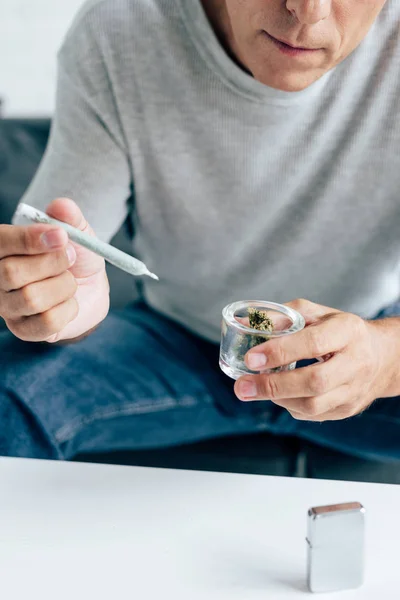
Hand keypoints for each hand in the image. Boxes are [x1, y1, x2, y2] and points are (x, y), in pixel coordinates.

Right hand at [0, 198, 109, 342]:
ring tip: (69, 281)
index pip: (1, 242)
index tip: (61, 235)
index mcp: (2, 247)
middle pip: (11, 273)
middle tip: (70, 257)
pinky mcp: (24, 330)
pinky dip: (68, 309)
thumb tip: (61, 206)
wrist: (91, 288)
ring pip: (31, 299)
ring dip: (63, 287)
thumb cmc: (74, 257)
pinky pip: (47, 322)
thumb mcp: (76, 233)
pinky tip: (68, 302)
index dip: (29, 239)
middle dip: (51, 264)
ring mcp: (7, 306)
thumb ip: (69, 218)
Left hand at [234, 299, 392, 421]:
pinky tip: (278, 395)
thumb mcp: (315, 313)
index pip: (313, 343)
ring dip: (278, 399)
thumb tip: (244, 326)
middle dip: (273, 386)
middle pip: (314, 381)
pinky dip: (290, 406)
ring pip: (313, 405)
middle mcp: (356, 362)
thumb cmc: (338, 330)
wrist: (379, 356)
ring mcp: (354, 390)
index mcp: (347, 331)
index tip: (251, 358)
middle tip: (242, 387)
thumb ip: (281, 317)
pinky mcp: (348, 409)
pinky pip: (314, 416)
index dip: (280, 352)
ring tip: (255, 389)